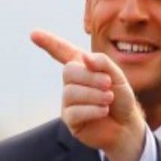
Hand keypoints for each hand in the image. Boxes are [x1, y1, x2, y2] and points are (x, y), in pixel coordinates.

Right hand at [31, 29, 145, 160]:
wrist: (127, 126)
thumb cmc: (121, 100)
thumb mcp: (118, 77)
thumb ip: (103, 63)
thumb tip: (84, 57)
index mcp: (82, 68)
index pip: (62, 52)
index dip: (49, 42)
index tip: (33, 33)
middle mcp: (72, 83)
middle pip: (69, 71)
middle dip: (90, 77)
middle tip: (108, 84)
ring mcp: (68, 101)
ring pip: (71, 92)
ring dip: (94, 95)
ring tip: (108, 99)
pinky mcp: (70, 119)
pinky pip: (74, 111)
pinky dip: (92, 110)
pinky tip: (103, 111)